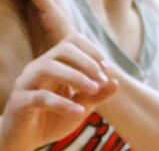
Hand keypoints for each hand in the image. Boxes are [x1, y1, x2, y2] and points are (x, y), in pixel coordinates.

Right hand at [0, 38, 115, 149]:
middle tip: (101, 80)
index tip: (105, 70)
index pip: (72, 41)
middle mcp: (37, 67)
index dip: (92, 52)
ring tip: (94, 90)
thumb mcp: (79, 107)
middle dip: (87, 62)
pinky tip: (79, 112)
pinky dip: (63, 103)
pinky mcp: (18, 103)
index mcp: (52, 63)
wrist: (22, 143)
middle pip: (63, 49)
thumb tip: (116, 83)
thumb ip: (96, 95)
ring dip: (77, 77)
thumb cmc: (51, 120)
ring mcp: (25, 83)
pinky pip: (41, 97)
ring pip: (50, 67)